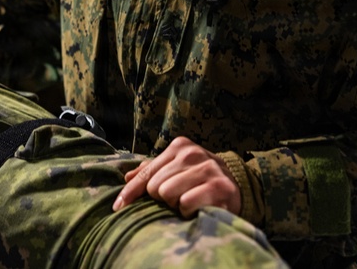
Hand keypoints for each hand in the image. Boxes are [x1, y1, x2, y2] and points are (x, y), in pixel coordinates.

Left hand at [113, 136, 240, 217]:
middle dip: (163, 198)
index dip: (130, 192)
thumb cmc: (200, 178)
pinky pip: (186, 204)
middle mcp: (192, 154)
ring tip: (188, 200)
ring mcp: (207, 169)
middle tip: (179, 196)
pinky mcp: (219, 187)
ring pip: (168, 194)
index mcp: (180, 146)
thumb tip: (126, 178)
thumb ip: (152, 170)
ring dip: (176, 204)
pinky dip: (188, 210)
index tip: (118, 207)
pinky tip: (198, 207)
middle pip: (155, 186)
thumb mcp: (177, 168)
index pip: (146, 172)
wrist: (239, 186)